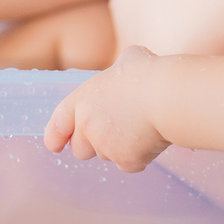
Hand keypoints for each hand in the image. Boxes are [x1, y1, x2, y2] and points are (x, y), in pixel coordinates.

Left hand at [44, 45, 170, 172]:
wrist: (168, 97)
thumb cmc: (150, 73)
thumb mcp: (129, 59)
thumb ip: (119, 70)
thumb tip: (129, 69)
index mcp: (83, 100)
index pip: (58, 125)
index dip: (55, 137)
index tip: (55, 146)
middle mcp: (88, 126)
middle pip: (81, 149)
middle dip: (94, 144)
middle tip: (117, 130)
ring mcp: (106, 146)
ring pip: (108, 156)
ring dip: (119, 148)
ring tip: (142, 126)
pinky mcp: (126, 161)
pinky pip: (131, 164)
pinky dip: (141, 155)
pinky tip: (153, 137)